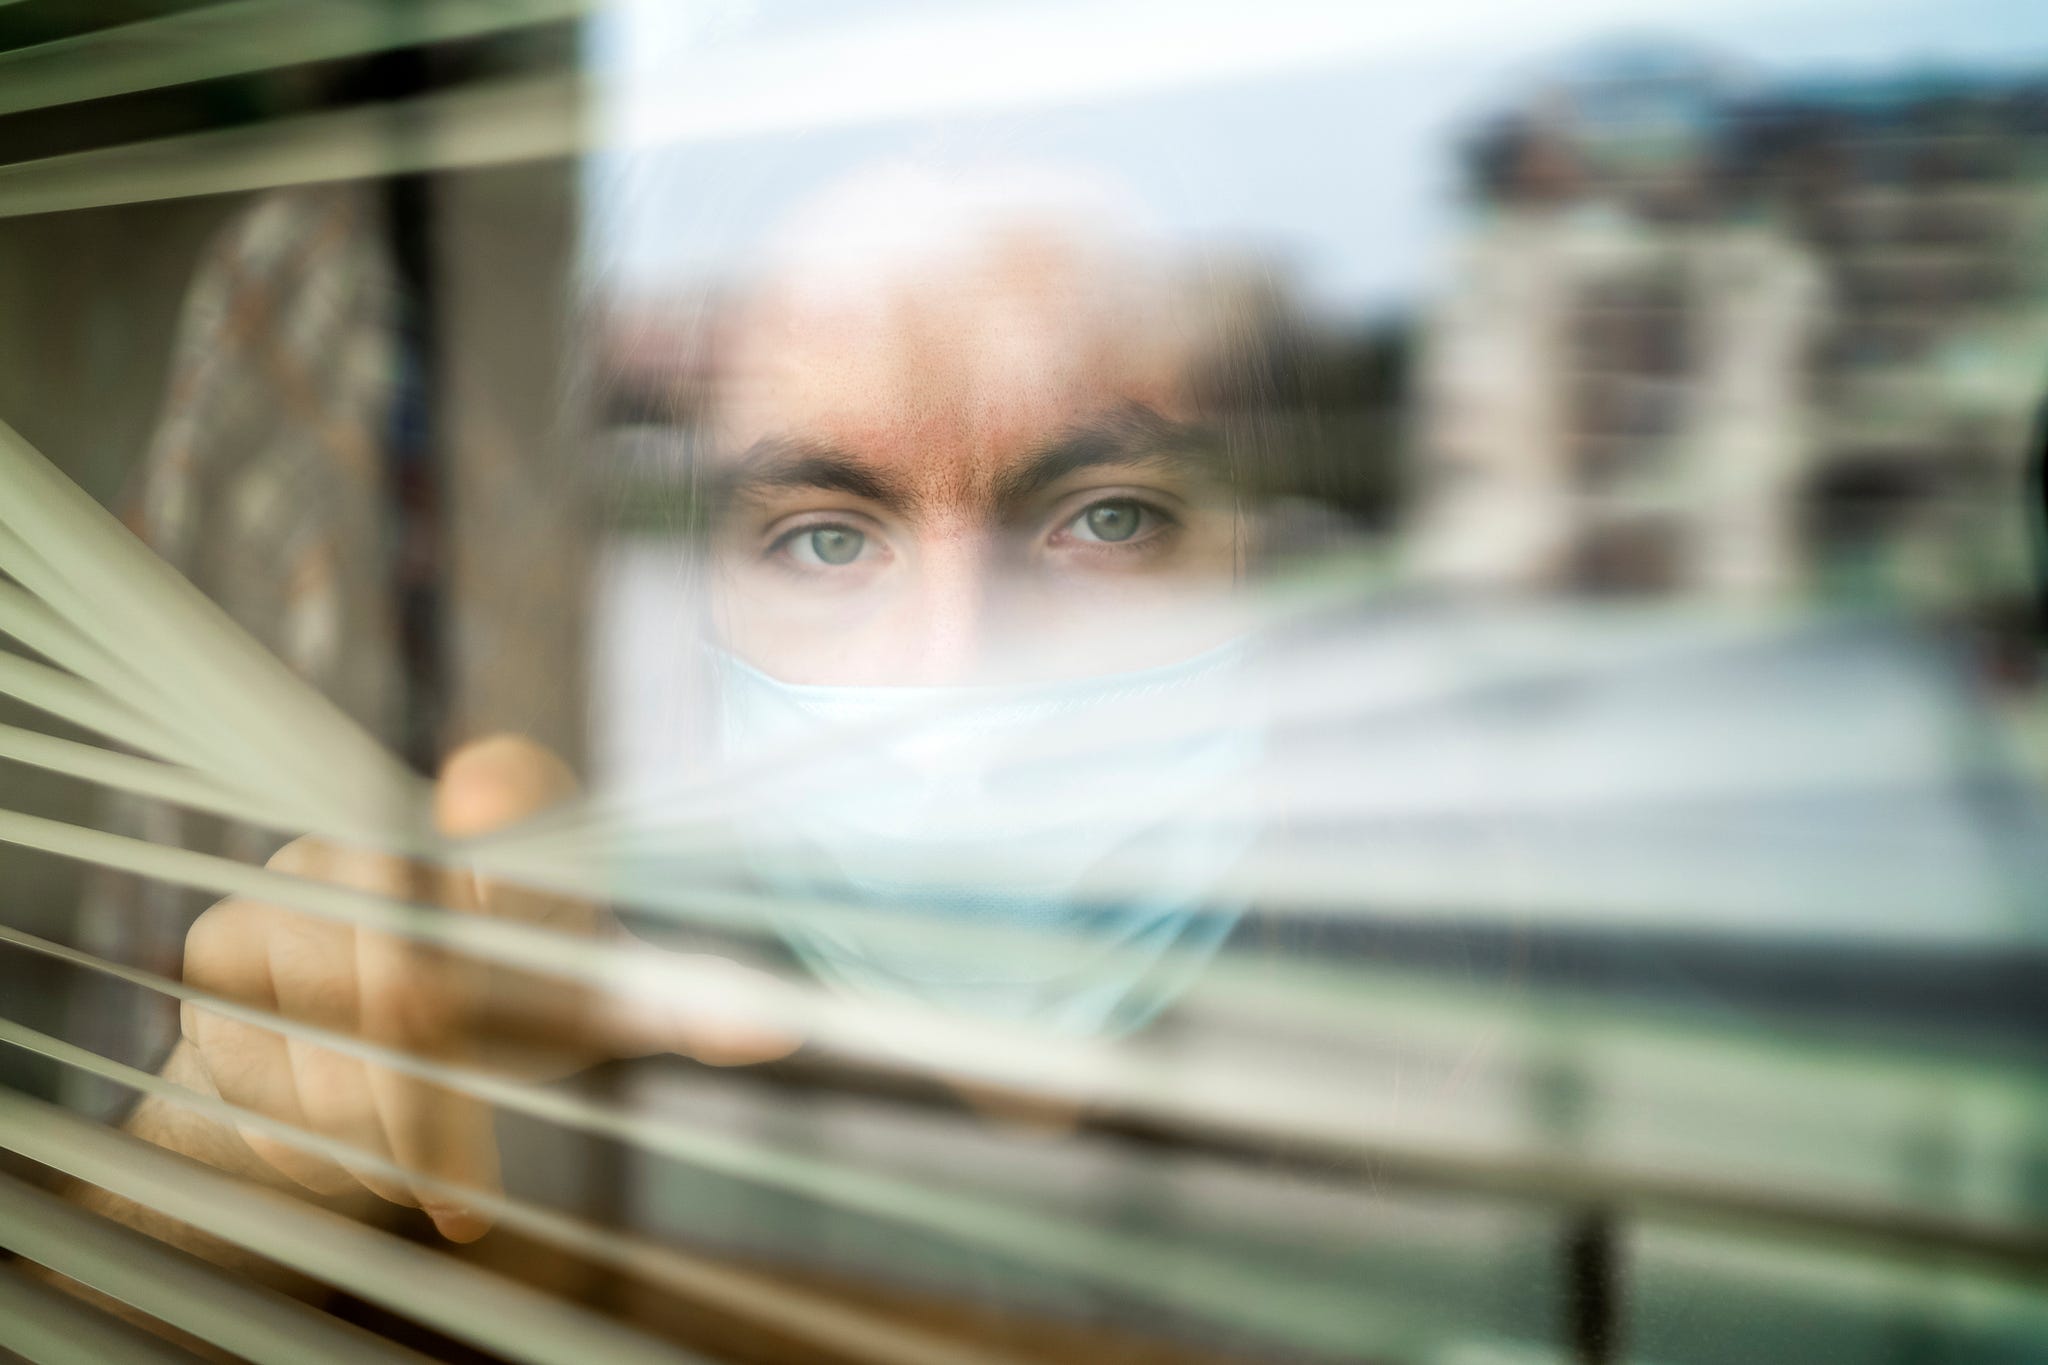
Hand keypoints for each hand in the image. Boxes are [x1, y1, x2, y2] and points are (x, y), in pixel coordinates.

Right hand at [175, 735, 797, 1239]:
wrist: (333, 1081)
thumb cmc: (492, 1025)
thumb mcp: (583, 1012)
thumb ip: (673, 1009)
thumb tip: (777, 1028)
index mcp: (500, 842)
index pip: (517, 783)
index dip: (505, 791)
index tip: (483, 795)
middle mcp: (397, 843)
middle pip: (410, 951)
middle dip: (434, 1070)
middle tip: (456, 1164)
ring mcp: (297, 886)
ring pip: (343, 1028)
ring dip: (389, 1126)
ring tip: (427, 1158)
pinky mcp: (220, 953)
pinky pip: (272, 1066)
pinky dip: (323, 1138)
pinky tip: (350, 1143)